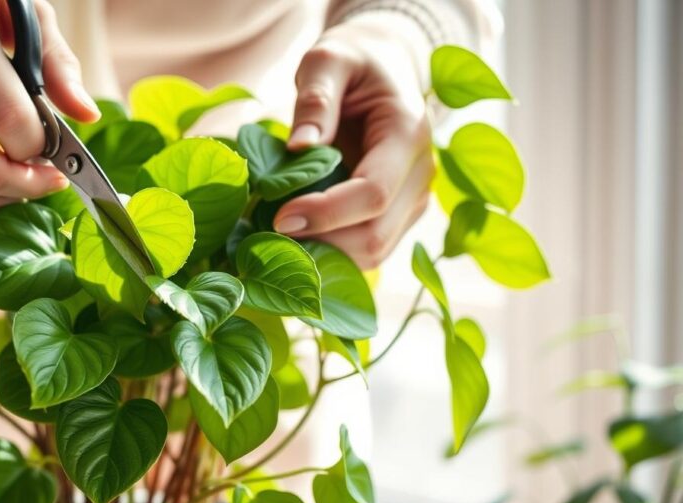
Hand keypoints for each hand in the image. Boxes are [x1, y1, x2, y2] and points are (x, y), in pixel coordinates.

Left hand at [274, 14, 434, 268]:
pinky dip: (331, 254)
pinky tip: (297, 239)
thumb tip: (299, 147)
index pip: (372, 193)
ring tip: (278, 238)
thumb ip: (315, 98)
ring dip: (324, 256)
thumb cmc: (352, 62)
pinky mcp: (398, 216)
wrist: (384, 68)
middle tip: (268, 235)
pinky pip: (367, 250)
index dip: (326, 213)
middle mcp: (421, 174)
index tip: (280, 218)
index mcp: (408, 134)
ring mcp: (413, 199)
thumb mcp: (328, 61)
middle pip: (375, 235)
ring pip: (373, 252)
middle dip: (321, 245)